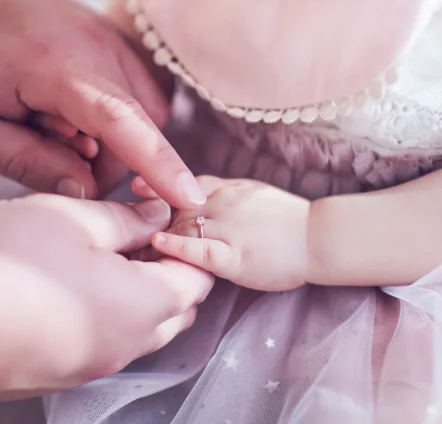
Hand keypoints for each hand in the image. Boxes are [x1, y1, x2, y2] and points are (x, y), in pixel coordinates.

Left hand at [0, 0, 205, 208]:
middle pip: (139, 124)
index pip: (122, 121)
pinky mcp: (109, 34)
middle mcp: (95, 44)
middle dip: (110, 163)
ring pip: (144, 108)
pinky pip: (136, 87)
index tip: (191, 199)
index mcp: (52, 66)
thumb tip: (86, 190)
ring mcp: (107, 35)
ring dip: (114, 139)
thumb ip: (27, 161)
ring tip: (58, 133)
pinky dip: (118, 115)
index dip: (159, 164)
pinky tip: (74, 114)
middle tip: (57, 163)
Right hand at [0, 194, 213, 400]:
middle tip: (138, 231)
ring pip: (138, 329)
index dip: (189, 242)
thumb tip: (157, 218)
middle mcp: (123, 347)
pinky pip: (101, 343)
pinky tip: (70, 283)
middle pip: (175, 309)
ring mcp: (87, 368)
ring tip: (103, 253)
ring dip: (138, 293)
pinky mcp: (54, 375)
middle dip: (169, 269)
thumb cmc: (1, 260)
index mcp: (143, 307)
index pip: (197, 278)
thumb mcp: (72, 217)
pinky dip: (105, 314)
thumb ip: (126, 218)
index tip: (168, 217)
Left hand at [134, 176, 310, 291]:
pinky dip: (176, 246)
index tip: (135, 186)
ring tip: (131, 240)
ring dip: (155, 231)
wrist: (317, 238)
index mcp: (227, 188)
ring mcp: (227, 228)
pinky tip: (158, 243)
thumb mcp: (254, 192)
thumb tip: (198, 194)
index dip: (158, 187)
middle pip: (176, 205)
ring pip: (182, 226)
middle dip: (150, 213)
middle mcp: (223, 203)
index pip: (185, 185)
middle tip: (124, 222)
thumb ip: (225, 192)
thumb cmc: (288, 219)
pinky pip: (199, 250)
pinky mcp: (233, 257)